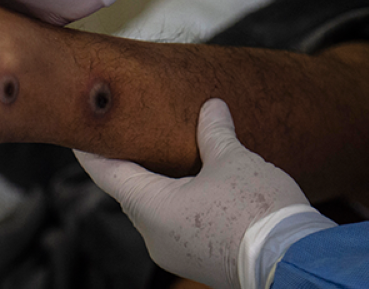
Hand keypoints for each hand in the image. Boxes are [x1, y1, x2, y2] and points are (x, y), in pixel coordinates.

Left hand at [76, 99, 327, 288]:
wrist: (290, 261)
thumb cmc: (256, 212)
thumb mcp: (233, 160)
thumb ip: (215, 132)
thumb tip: (212, 107)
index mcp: (151, 207)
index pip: (108, 174)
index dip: (92, 151)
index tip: (79, 136)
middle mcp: (155, 236)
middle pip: (131, 192)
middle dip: (130, 165)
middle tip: (128, 136)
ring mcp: (175, 253)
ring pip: (155, 210)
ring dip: (158, 185)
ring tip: (164, 156)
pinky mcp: (198, 261)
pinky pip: (176, 226)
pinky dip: (178, 203)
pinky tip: (195, 187)